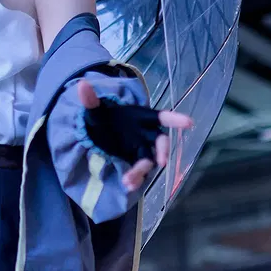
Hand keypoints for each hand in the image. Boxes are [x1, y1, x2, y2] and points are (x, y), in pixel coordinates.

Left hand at [76, 78, 193, 191]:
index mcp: (141, 117)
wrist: (97, 133)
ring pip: (149, 160)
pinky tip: (127, 185)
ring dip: (142, 171)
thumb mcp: (95, 110)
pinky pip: (139, 172)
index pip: (161, 117)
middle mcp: (146, 134)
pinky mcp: (134, 162)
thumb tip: (82, 85)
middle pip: (160, 142)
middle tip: (161, 162)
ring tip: (129, 181)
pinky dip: (135, 178)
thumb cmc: (103, 118)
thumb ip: (90, 100)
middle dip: (163, 151)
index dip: (175, 120)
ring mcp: (141, 149)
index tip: (189, 123)